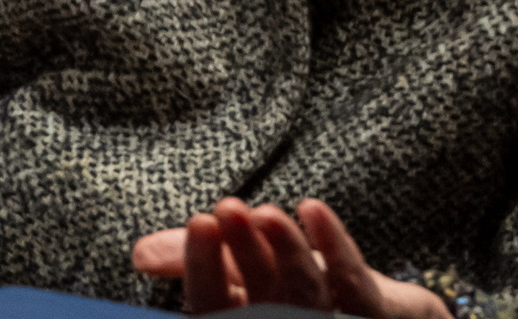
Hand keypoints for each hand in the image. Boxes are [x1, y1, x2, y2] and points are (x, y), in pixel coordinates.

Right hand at [132, 197, 448, 318]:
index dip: (202, 266)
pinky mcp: (377, 315)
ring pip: (309, 295)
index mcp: (243, 318)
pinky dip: (335, 246)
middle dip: (244, 253)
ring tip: (266, 211)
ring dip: (287, 250)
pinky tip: (313, 209)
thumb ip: (195, 256)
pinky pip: (358, 287)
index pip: (211, 304)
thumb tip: (140, 255)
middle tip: (228, 210)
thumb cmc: (289, 280)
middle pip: (261, 301)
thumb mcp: (237, 260)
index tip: (200, 221)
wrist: (373, 303)